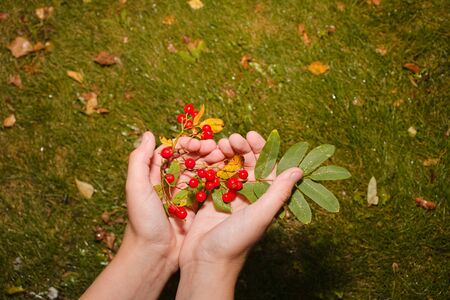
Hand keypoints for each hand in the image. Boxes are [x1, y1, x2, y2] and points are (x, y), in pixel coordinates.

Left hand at [82, 131, 220, 299]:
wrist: (153, 256)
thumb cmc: (142, 222)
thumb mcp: (136, 188)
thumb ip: (139, 160)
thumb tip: (148, 134)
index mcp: (154, 176)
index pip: (172, 152)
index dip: (186, 144)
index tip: (198, 142)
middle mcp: (170, 183)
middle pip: (189, 160)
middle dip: (203, 151)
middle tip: (217, 148)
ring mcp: (184, 196)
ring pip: (200, 172)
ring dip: (212, 163)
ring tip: (225, 158)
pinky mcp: (195, 208)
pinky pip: (207, 190)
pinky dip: (217, 180)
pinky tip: (228, 174)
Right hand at [176, 131, 301, 299]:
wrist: (204, 262)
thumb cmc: (235, 242)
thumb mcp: (260, 215)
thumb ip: (278, 193)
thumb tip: (299, 170)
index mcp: (263, 198)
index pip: (267, 166)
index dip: (261, 149)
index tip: (251, 135)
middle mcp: (247, 195)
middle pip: (247, 163)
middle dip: (241, 147)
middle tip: (232, 138)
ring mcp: (227, 196)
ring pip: (229, 166)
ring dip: (225, 153)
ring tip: (218, 146)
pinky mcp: (210, 198)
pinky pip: (212, 175)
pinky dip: (210, 164)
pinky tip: (206, 156)